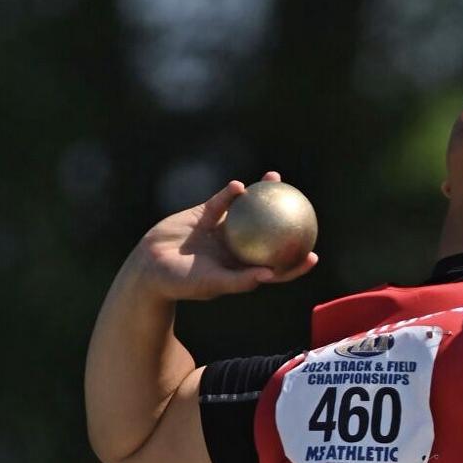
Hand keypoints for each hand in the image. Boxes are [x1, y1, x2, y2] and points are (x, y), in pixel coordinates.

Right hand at [132, 171, 317, 300]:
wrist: (149, 266)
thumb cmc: (181, 283)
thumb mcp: (212, 283)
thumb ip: (240, 280)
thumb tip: (270, 275)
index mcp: (243, 267)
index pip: (276, 267)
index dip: (296, 263)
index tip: (314, 255)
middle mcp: (237, 248)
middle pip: (269, 233)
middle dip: (287, 219)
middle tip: (304, 207)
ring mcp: (223, 230)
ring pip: (249, 210)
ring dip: (263, 194)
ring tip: (275, 178)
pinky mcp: (205, 215)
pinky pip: (223, 201)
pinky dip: (231, 193)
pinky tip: (240, 185)